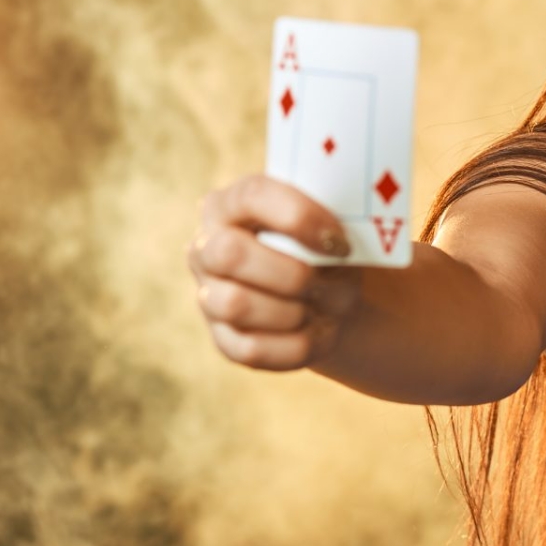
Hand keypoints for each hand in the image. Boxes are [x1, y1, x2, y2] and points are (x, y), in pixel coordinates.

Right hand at [187, 175, 362, 370]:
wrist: (326, 298)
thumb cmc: (322, 251)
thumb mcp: (329, 227)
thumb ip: (328, 223)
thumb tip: (335, 244)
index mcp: (231, 205)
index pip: (252, 196)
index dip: (299, 218)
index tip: (339, 243)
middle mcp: (206, 248)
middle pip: (229, 253)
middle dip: (291, 273)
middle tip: (323, 282)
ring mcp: (209, 296)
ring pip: (235, 304)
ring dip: (294, 311)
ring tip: (322, 308)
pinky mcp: (224, 341)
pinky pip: (252, 349)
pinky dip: (296, 345)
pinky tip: (316, 332)